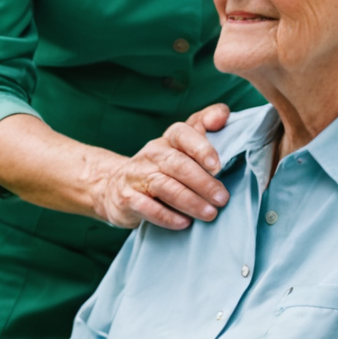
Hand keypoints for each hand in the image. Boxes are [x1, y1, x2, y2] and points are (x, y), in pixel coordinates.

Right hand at [89, 103, 232, 229]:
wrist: (113, 186)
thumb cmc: (160, 166)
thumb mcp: (180, 145)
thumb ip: (203, 126)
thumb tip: (224, 114)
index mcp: (168, 140)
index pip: (182, 133)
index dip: (201, 148)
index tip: (218, 166)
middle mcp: (151, 154)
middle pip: (178, 164)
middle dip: (203, 182)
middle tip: (223, 198)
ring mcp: (136, 176)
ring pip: (164, 186)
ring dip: (190, 201)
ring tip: (210, 214)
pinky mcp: (126, 198)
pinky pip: (146, 207)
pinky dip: (166, 216)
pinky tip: (184, 224)